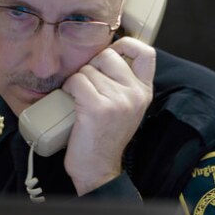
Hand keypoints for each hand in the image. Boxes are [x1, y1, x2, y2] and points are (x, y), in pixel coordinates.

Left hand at [60, 37, 155, 194]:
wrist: (97, 170)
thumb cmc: (104, 138)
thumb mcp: (125, 109)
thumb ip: (124, 84)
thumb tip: (106, 55)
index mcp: (144, 92)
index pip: (146, 53)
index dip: (127, 44)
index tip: (113, 52)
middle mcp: (135, 94)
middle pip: (108, 55)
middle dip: (92, 66)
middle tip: (88, 85)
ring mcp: (118, 100)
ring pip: (88, 69)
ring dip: (77, 81)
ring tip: (79, 100)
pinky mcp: (98, 107)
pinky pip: (77, 81)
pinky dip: (68, 88)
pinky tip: (70, 100)